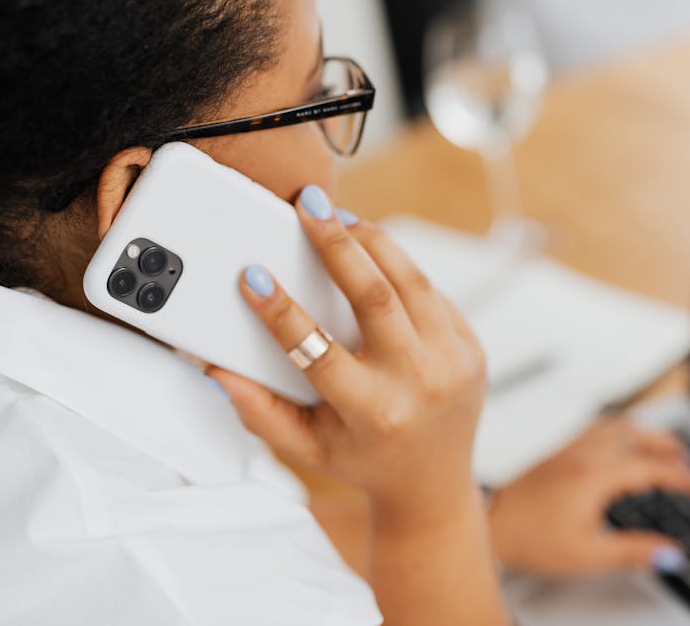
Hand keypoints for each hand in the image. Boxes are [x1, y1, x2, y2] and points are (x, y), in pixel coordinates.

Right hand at [208, 186, 486, 515]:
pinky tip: (370, 251)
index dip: (280, 312)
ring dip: (372, 241)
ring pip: (410, 281)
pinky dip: (399, 268)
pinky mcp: (471, 346)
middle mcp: (420, 383)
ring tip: (338, 217)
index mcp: (374, 413)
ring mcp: (454, 361)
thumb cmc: (365, 461)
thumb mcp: (307, 450)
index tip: (252, 276)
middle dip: (336, 244)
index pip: (320, 352)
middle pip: (376, 296)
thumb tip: (218, 371)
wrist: (434, 484)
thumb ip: (260, 413)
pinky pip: (432, 294)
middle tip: (308, 205)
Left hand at [488, 415, 689, 576]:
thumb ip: (634, 553)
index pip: (651, 466)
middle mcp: (582, 455)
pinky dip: (622, 430)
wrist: (491, 527)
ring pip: (616, 425)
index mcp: (594, 476)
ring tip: (665, 448)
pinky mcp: (558, 452)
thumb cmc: (530, 540)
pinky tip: (624, 445)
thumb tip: (671, 554)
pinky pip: (598, 428)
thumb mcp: (588, 555)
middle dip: (670, 446)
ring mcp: (568, 449)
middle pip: (636, 434)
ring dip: (645, 432)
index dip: (682, 476)